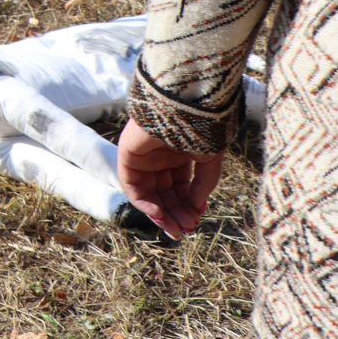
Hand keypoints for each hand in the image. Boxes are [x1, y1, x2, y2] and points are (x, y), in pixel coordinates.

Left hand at [118, 118, 221, 239]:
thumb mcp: (209, 159)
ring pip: (150, 193)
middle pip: (165, 193)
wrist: (182, 106)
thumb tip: (196, 207)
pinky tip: (159, 213)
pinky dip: (143, 203)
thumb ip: (204, 183)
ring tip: (175, 229)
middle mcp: (160, 158)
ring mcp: (143, 158)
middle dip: (175, 213)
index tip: (196, 220)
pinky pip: (132, 186)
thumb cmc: (200, 128)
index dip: (188, 205)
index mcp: (180, 155)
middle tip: (184, 231)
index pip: (181, 187)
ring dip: (161, 213)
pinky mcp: (127, 157)